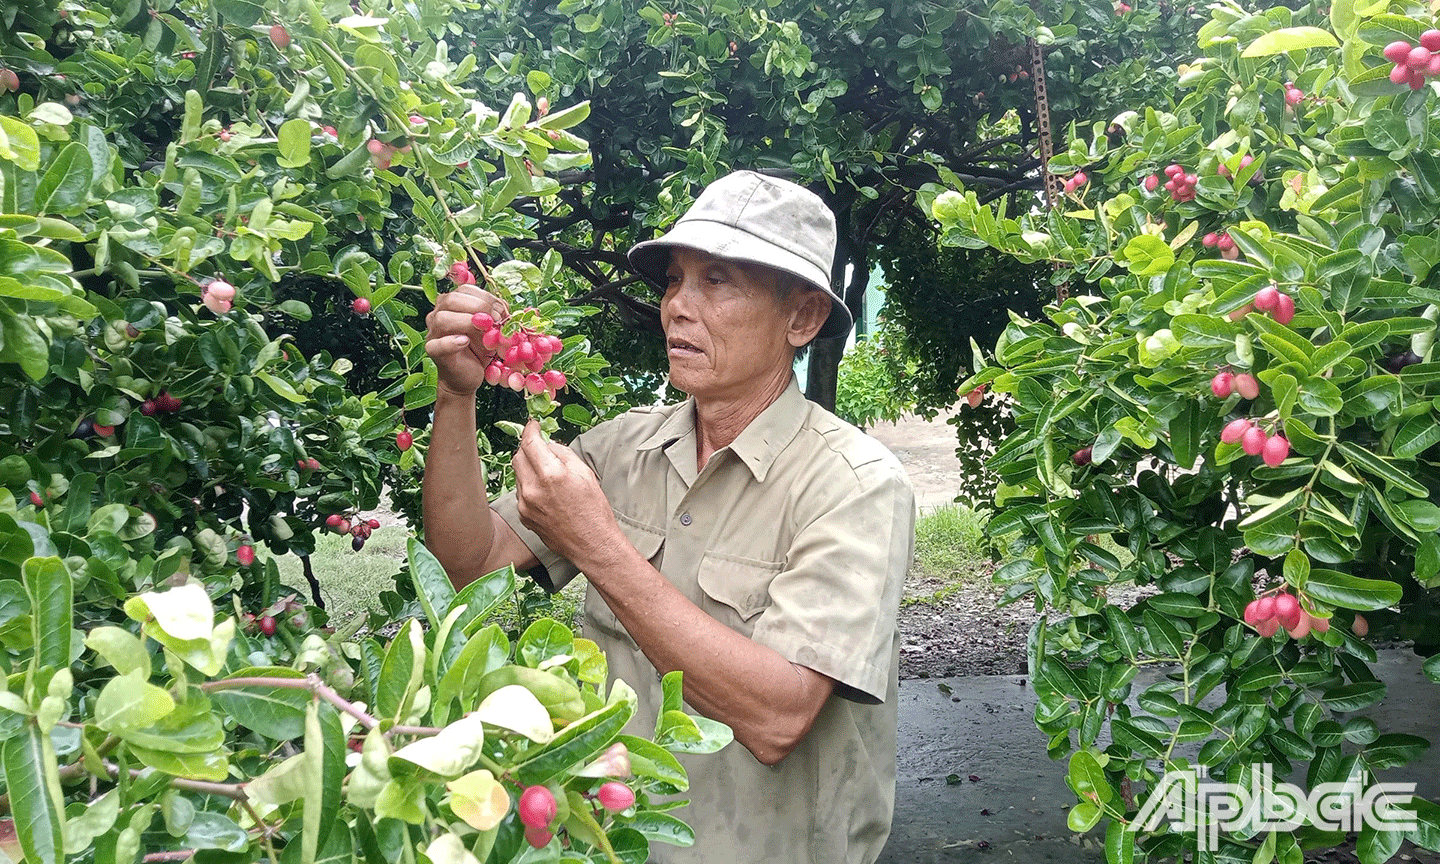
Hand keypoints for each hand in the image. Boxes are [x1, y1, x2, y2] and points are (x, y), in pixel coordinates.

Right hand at [424, 285, 508, 395]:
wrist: (469, 374)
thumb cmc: (478, 349)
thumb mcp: (490, 328)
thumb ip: (494, 315)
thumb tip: (502, 309)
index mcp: (452, 304)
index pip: (465, 290)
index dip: (485, 297)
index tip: (501, 309)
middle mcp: (439, 313)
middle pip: (451, 300)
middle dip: (479, 306)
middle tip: (496, 319)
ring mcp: (433, 332)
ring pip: (442, 318)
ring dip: (468, 322)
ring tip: (485, 331)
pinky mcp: (433, 350)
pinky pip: (437, 344)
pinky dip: (451, 342)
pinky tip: (464, 342)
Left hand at [512, 420, 623, 570]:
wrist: (592, 544)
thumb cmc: (594, 510)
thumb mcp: (584, 473)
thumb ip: (563, 454)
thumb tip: (548, 444)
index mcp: (551, 474)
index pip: (530, 443)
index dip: (530, 430)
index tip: (533, 425)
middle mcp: (533, 488)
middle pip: (518, 456)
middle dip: (527, 448)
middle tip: (540, 448)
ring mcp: (525, 504)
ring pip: (518, 474)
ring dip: (528, 468)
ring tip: (549, 477)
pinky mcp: (523, 516)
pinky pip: (520, 492)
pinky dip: (529, 486)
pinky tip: (546, 494)